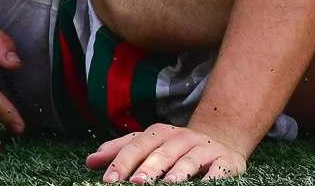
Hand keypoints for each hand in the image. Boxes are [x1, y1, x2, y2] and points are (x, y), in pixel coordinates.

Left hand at [88, 124, 249, 182]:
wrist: (220, 141)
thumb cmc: (175, 149)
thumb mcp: (149, 145)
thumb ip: (121, 152)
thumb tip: (90, 160)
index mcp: (160, 134)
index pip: (138, 145)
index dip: (123, 161)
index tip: (108, 180)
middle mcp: (182, 138)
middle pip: (163, 152)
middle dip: (149, 168)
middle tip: (136, 183)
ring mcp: (204, 149)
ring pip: (190, 159)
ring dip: (179, 171)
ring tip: (168, 184)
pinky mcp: (225, 161)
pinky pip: (219, 169)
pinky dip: (213, 177)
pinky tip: (205, 184)